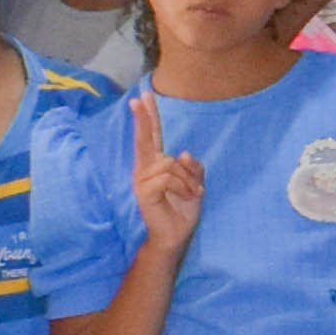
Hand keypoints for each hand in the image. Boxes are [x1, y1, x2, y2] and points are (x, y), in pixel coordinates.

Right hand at [126, 92, 208, 259]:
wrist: (174, 237)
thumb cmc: (182, 210)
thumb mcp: (195, 185)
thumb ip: (192, 168)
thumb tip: (184, 152)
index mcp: (156, 165)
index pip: (152, 137)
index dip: (148, 117)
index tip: (143, 97)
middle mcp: (145, 169)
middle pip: (146, 139)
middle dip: (144, 118)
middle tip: (140, 97)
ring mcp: (142, 180)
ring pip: (171, 163)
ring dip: (188, 179)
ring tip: (191, 193)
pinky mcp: (143, 191)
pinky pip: (169, 178)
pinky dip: (183, 186)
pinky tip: (187, 197)